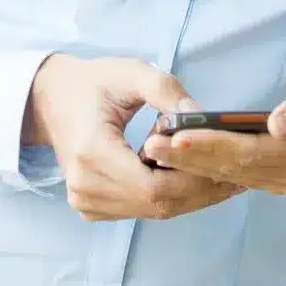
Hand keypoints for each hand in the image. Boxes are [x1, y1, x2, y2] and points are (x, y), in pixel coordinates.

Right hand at [25, 53, 242, 221]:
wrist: (50, 99)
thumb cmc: (93, 82)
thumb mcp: (132, 73)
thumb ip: (168, 93)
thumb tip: (206, 118)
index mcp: (92, 150)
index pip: (153, 186)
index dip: (193, 181)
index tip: (226, 168)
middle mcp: (84, 185)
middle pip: (157, 204)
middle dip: (200, 191)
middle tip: (235, 176)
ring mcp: (85, 200)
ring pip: (152, 211)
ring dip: (188, 196)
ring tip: (220, 177)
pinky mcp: (90, 207)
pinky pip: (140, 209)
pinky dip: (169, 197)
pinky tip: (189, 180)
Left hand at [140, 46, 285, 195]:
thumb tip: (279, 126)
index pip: (253, 151)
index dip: (213, 145)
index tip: (177, 136)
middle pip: (238, 168)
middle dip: (193, 158)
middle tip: (151, 146)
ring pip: (235, 175)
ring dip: (195, 165)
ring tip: (155, 152)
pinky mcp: (283, 177)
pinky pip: (240, 175)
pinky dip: (209, 167)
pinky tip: (180, 159)